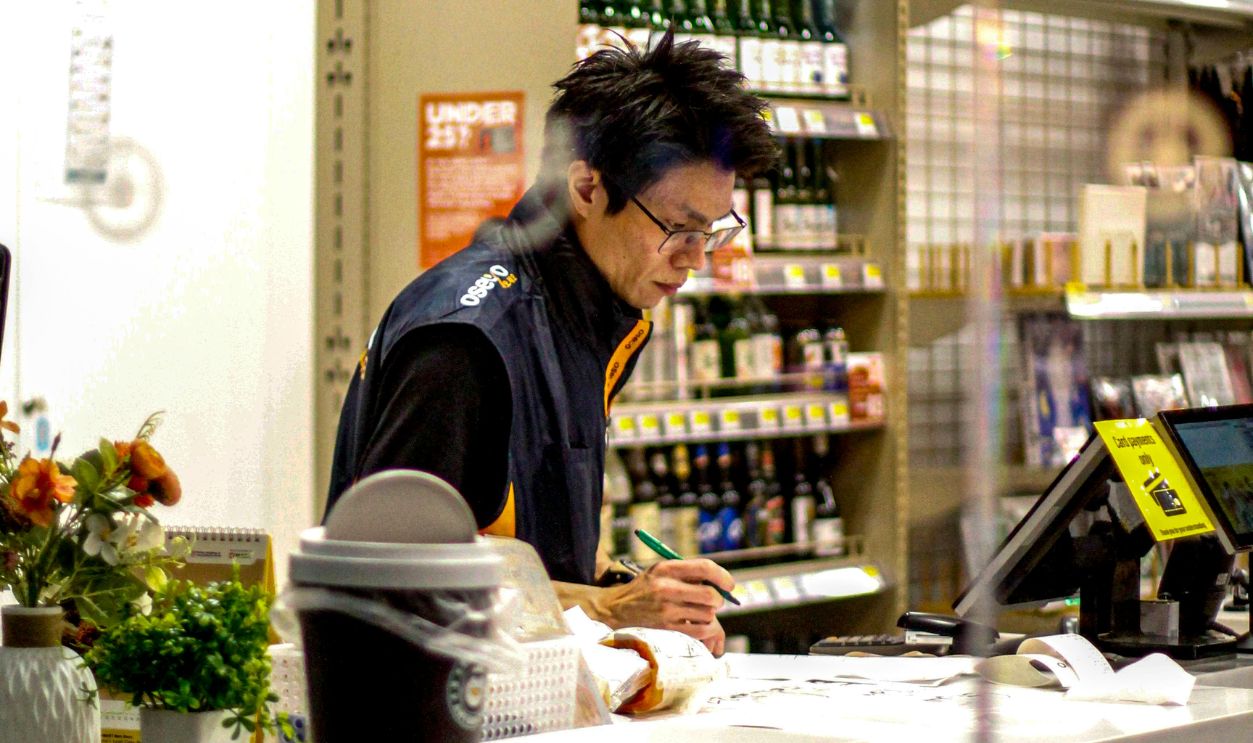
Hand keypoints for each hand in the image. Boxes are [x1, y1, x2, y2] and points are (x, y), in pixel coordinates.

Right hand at [592, 558, 733, 655]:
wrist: (614, 610)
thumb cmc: (643, 590)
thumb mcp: (659, 572)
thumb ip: (686, 574)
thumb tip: (719, 584)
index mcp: (667, 569)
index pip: (705, 567)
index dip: (723, 576)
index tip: (729, 585)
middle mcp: (667, 588)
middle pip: (710, 595)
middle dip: (717, 600)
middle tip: (712, 602)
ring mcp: (667, 610)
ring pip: (708, 615)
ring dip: (709, 616)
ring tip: (698, 613)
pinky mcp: (667, 629)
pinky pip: (700, 631)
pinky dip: (704, 629)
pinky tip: (697, 625)